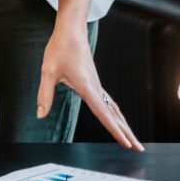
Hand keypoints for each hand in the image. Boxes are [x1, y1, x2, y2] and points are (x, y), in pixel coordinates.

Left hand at [38, 22, 143, 150]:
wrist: (71, 31)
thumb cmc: (59, 49)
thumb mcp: (47, 71)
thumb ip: (45, 94)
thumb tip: (40, 115)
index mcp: (87, 87)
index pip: (103, 114)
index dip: (114, 130)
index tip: (126, 143)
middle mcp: (96, 88)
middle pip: (114, 115)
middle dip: (127, 132)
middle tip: (139, 149)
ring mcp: (97, 85)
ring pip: (114, 109)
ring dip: (124, 124)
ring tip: (133, 139)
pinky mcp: (94, 82)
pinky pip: (108, 102)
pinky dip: (116, 114)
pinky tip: (117, 119)